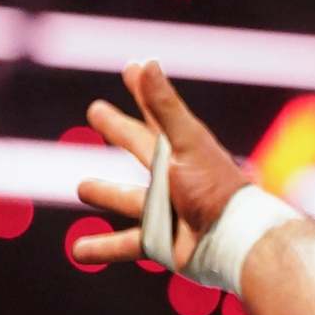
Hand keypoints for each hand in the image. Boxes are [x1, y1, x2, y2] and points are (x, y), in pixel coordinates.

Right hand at [72, 61, 248, 269]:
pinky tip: (77, 252)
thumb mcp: (187, 143)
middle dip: (118, 129)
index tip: (131, 68)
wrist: (237, 241)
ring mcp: (165, 209)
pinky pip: (125, 244)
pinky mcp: (160, 241)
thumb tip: (145, 62)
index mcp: (181, 149)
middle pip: (138, 145)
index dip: (143, 90)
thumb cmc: (215, 188)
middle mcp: (172, 176)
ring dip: (105, 193)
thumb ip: (164, 106)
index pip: (157, 112)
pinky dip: (101, 248)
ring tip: (82, 187)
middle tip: (96, 112)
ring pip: (127, 198)